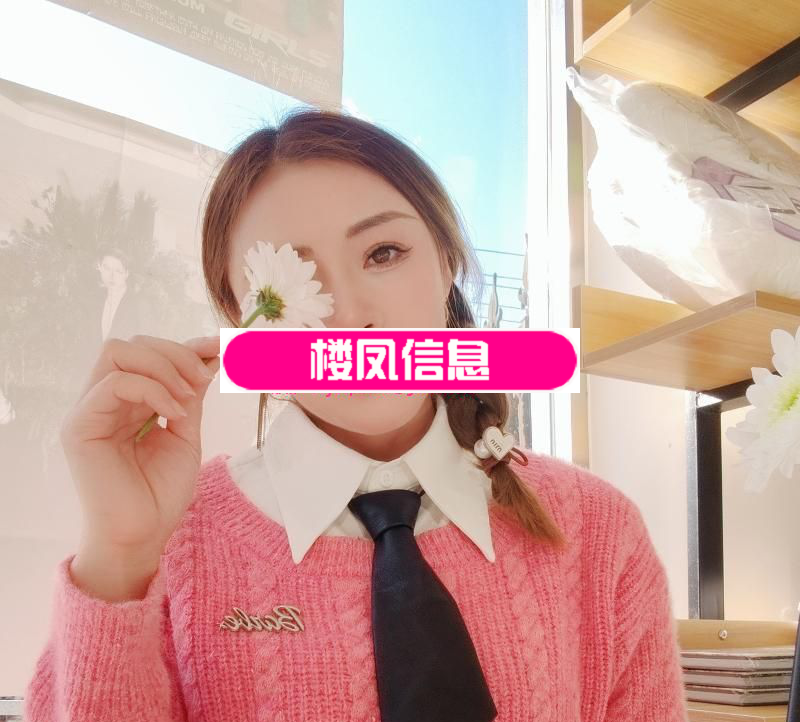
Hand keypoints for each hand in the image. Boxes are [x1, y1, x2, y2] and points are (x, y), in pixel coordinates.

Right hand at [60, 334, 219, 560]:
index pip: (148, 354)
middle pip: (131, 345)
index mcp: (127, 402)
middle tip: (204, 379)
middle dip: (175, 353)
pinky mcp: (81, 426)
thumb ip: (191, 394)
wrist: (144, 535)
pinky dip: (152, 390)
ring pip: (118, 353)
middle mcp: (104, 401)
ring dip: (163, 366)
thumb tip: (210, 354)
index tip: (219, 347)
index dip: (184, 346)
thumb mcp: (185, 432)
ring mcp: (89, 411)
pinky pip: (115, 384)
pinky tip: (175, 413)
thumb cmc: (161, 493)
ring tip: (189, 397)